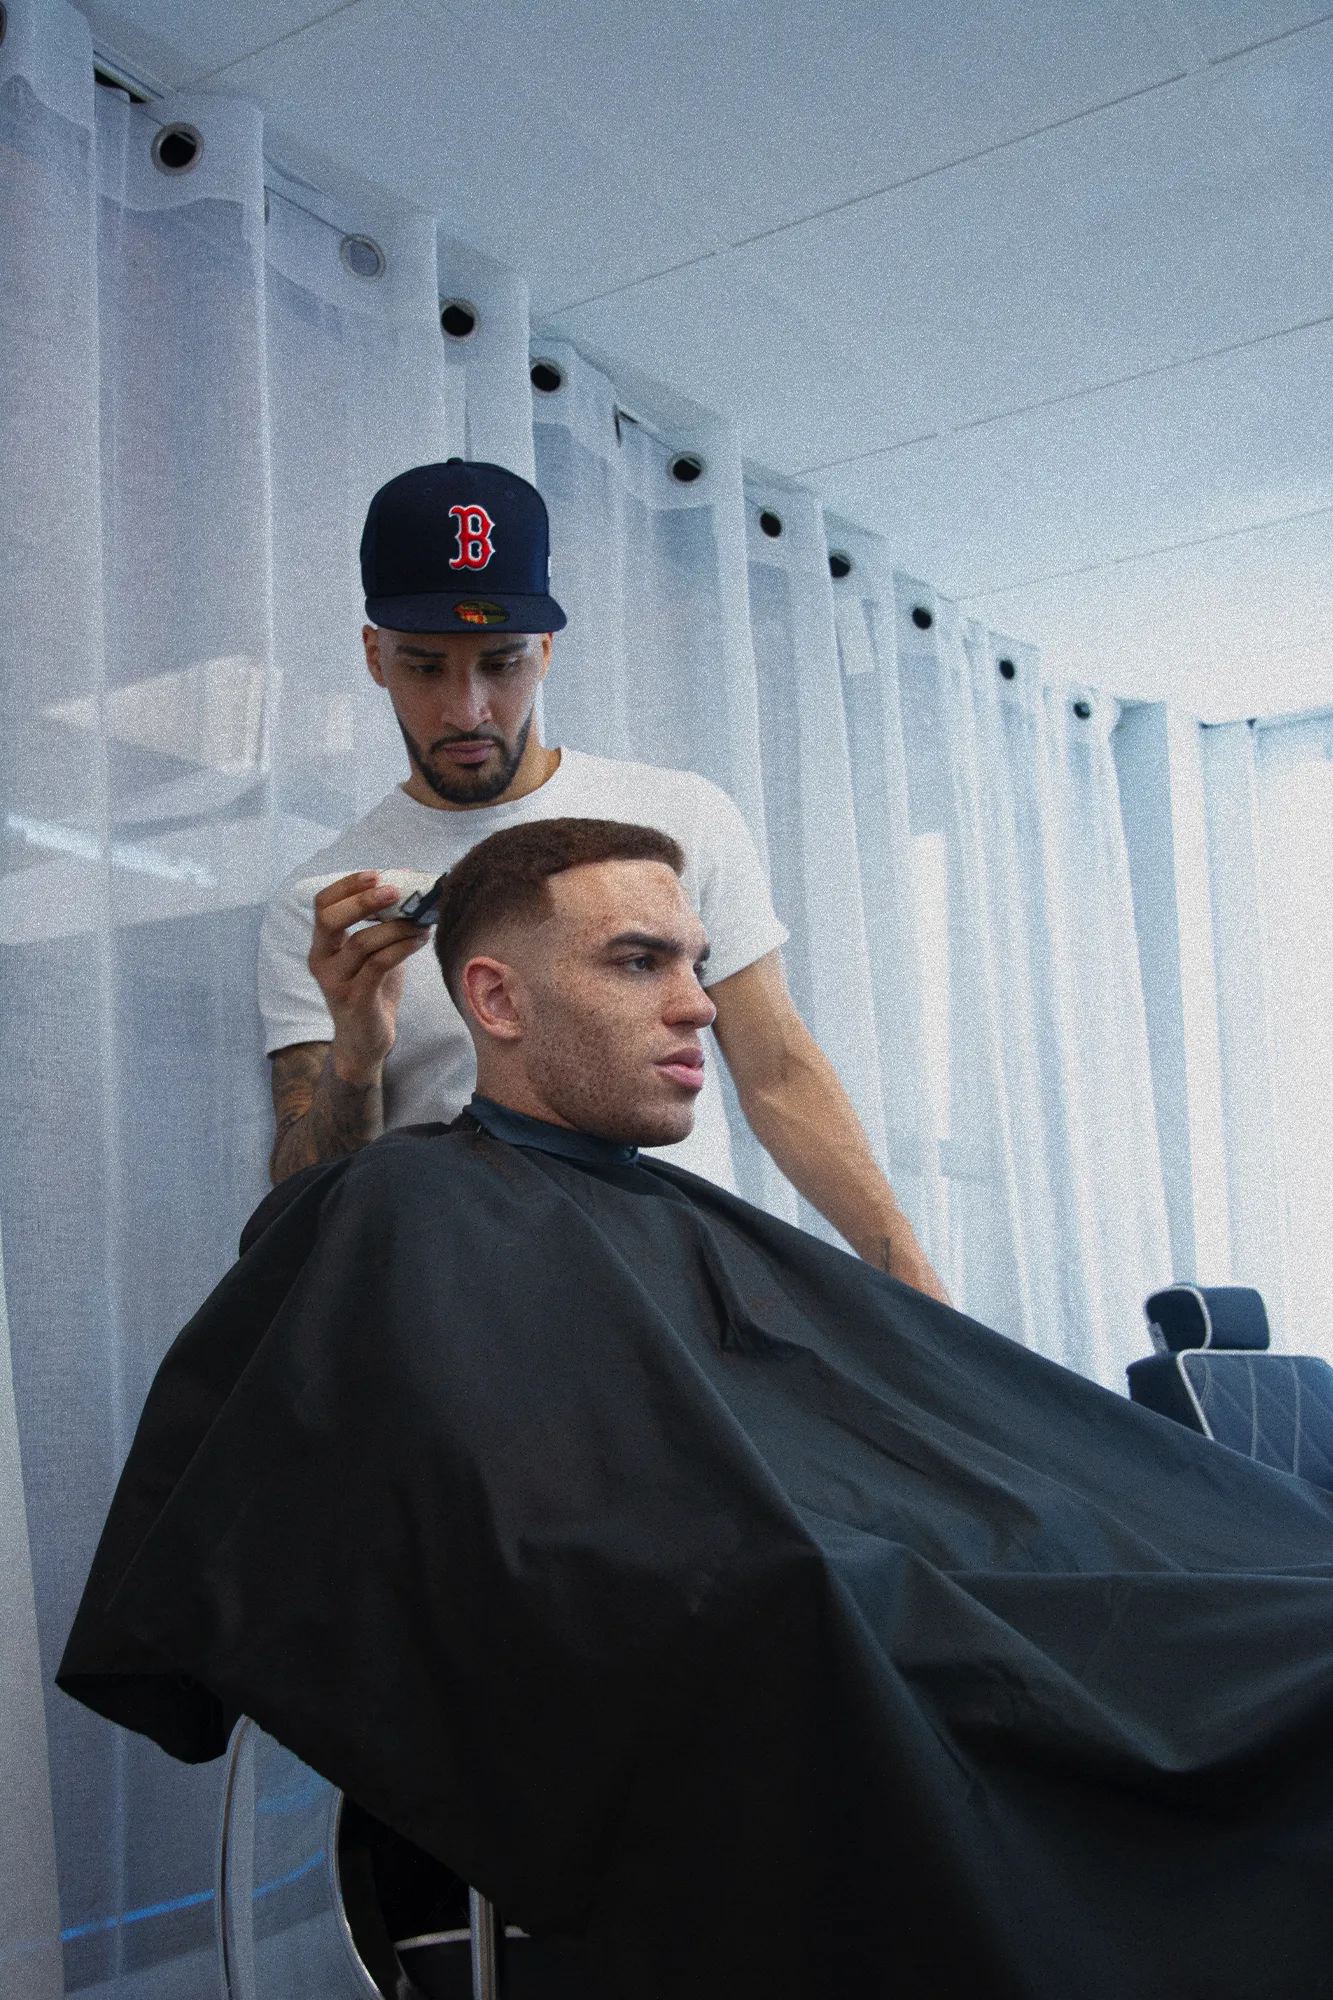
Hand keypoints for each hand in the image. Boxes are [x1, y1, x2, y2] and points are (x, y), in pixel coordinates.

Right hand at [308, 872, 431, 1084]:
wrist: (366, 1041)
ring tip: (422, 922)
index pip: (322, 905)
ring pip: (361, 942)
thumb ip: (381, 926)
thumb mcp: (372, 954)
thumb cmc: (372, 991)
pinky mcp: (355, 999)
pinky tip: (420, 940)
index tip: (375, 875)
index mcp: (323, 945)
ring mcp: (336, 981)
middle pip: (329, 919)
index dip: (346, 886)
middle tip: (395, 891)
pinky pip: (379, 965)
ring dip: (396, 926)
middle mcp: (322, 961)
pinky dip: (402, 947)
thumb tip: (412, 891)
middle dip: (362, 900)